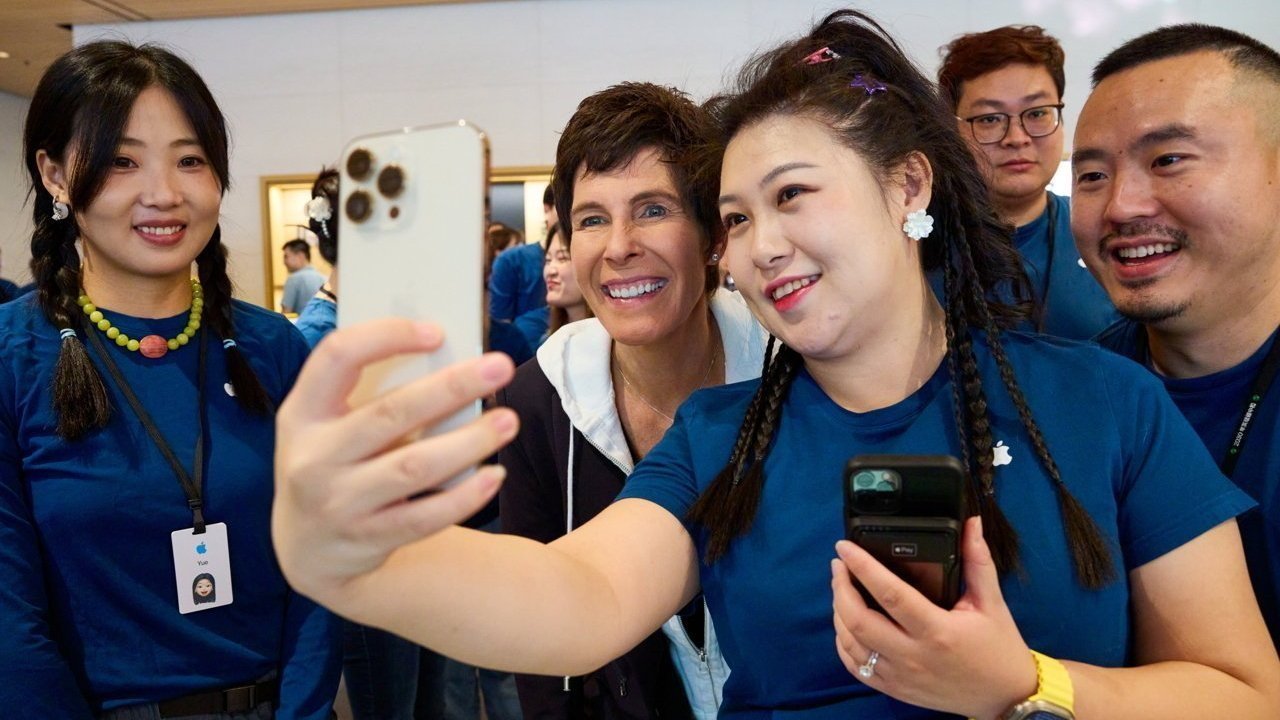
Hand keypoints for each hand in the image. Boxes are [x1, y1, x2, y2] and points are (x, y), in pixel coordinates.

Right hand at [272, 318, 518, 604]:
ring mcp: (338, 502)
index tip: (436, 332)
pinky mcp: (367, 539)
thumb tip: (447, 358)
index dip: (386, 336)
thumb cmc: (331, 465)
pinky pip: (424, 518)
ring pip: (414, 467)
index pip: (337, 356)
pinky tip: (495, 476)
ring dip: (468, 441)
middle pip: (391, 412)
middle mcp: (314, 457)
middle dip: (452, 386)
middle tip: (500, 367)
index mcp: (303, 412)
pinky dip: (464, 497)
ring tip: (507, 421)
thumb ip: (368, 395)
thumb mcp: (326, 426)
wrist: (306, 550)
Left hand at [830, 517, 1037, 719]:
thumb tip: (972, 524)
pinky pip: (856, 667)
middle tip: (839, 566)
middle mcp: (914, 655)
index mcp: (938, 631)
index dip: (862, 566)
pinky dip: (843, 642)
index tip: (844, 547)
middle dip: (840, 588)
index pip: (890, 593)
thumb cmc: (999, 649)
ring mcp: (900, 676)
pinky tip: (846, 623)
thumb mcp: (991, 603)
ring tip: (841, 589)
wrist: (1005, 698)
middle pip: (858, 620)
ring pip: (851, 643)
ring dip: (838, 612)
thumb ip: (977, 560)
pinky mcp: (895, 689)